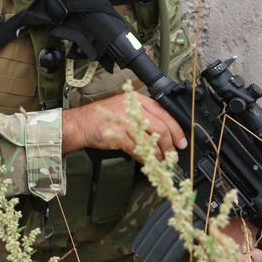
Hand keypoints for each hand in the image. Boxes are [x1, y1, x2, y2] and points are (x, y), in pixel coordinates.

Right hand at [61, 92, 187, 161]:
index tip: (181, 141)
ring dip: (159, 154)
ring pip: (151, 140)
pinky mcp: (118, 135)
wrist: (80, 123)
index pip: (164, 113)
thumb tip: (163, 131)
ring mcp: (125, 122)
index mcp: (137, 100)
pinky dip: (145, 157)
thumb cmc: (101, 116)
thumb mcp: (124, 107)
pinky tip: (148, 162)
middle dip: (170, 144)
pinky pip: (137, 149)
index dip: (176, 129)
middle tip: (173, 155)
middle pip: (161, 128)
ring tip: (162, 161)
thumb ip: (143, 115)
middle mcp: (133, 109)